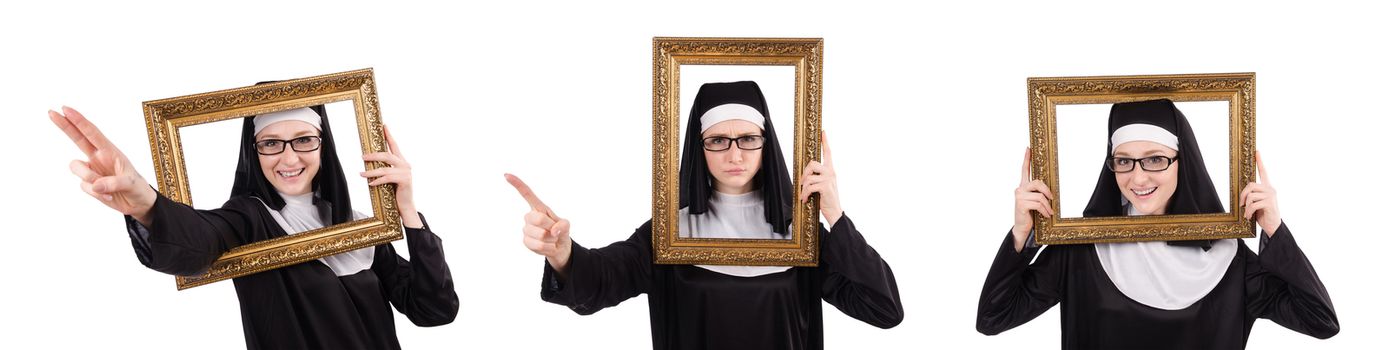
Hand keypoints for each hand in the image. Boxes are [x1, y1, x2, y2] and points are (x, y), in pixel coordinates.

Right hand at [50, 107, 157, 224]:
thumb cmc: (138, 188)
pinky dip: (96, 194)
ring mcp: (92, 170)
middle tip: (51, 112)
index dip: (79, 121)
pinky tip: (109, 196)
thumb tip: (96, 186)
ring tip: (107, 189)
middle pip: (77, 138)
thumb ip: (114, 183)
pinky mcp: (89, 184)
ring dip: (89, 178)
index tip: (65, 109)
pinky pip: (84, 186)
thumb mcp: (131, 184)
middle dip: (64, 125)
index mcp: (110, 151)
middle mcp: (98, 157)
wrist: (137, 204)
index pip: (92, 133)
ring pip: (77, 168)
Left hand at [361, 124, 421, 228]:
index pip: (394, 145)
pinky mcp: (404, 181)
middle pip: (387, 155)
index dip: (389, 135)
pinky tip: (370, 183)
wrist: (406, 207)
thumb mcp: (390, 178)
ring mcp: (406, 172)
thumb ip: (384, 169)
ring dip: (371, 171)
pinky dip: (377, 180)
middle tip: (362, 156)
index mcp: (402, 162)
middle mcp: (405, 164)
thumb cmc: (396, 192)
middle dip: (373, 155)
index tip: (384, 125)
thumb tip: (369, 162)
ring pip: (385, 168)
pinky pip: (387, 178)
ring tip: (361, 173)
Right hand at [505, 174, 572, 275]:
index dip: (517, 184)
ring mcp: (526, 229)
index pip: (526, 194)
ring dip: (551, 239)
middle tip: (554, 230)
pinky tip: (548, 245)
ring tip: (551, 238)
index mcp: (538, 208)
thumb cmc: (560, 231)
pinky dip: (548, 247)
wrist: (559, 247)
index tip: (506, 175)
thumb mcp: (566, 225)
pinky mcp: (525, 241)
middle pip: (538, 219)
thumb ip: (563, 225)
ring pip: (540, 235)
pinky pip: (539, 245)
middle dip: (551, 227)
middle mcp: (530, 217)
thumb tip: (553, 231)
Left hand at [799, 131, 843, 225]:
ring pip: (809, 177)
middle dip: (804, 173)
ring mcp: (829, 179)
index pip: (828, 152)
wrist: (834, 212)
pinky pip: (809, 186)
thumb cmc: (827, 199)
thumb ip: (817, 177)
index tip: (823, 131)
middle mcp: (831, 172)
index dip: (825, 141)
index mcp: (831, 170)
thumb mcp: (824, 185)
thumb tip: (805, 174)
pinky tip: (805, 199)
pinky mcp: (825, 187)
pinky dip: (804, 194)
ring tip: (804, 195)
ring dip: (803, 188)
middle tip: (802, 183)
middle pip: (812, 163)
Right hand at [1012, 148, 1053, 251]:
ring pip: (1040, 195)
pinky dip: (1045, 210)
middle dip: (1047, 190)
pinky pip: (1038, 203)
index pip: (1024, 170)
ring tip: (1049, 212)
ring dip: (1047, 205)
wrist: (1023, 228)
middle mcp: (1019, 189)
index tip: (1028, 148)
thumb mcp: (1035, 202)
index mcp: (1023, 186)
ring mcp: (1019, 196)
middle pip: (1037, 182)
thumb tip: (1050, 191)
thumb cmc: (1030, 214)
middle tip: (1052, 198)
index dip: (1026, 158)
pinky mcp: (1021, 204)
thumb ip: (1039, 193)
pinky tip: (1046, 215)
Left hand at [1239, 152, 1280, 236]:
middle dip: (1242, 195)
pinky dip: (1248, 211)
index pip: (1263, 172)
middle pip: (1250, 185)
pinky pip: (1252, 204)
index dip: (1260, 161)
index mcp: (1267, 187)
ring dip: (1246, 206)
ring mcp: (1270, 196)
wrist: (1273, 226)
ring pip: (1250, 195)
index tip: (1257, 151)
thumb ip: (1252, 195)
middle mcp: (1270, 189)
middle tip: (1241, 204)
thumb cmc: (1263, 214)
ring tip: (1247, 213)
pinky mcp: (1269, 203)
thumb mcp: (1256, 203)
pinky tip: (1249, 216)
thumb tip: (1242, 193)